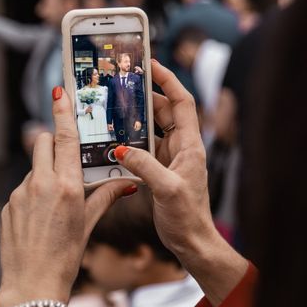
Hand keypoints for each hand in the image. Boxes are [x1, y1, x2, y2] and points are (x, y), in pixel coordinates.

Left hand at [0, 86, 132, 306]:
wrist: (31, 283)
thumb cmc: (66, 256)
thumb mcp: (89, 224)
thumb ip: (106, 197)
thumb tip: (129, 184)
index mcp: (66, 186)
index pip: (64, 139)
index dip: (62, 112)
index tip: (58, 90)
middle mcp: (41, 184)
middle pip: (41, 142)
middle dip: (51, 141)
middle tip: (64, 157)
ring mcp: (20, 193)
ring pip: (34, 167)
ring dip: (45, 172)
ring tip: (55, 204)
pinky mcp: (8, 204)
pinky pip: (23, 188)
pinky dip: (34, 193)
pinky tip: (40, 218)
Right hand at [114, 60, 247, 306]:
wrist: (192, 241)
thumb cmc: (188, 217)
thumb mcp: (166, 188)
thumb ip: (143, 165)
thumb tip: (120, 148)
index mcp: (190, 146)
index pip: (182, 102)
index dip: (168, 81)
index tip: (151, 65)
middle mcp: (181, 147)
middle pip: (164, 111)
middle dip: (146, 96)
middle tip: (124, 85)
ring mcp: (170, 158)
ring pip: (153, 128)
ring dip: (136, 118)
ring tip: (116, 107)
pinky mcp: (160, 170)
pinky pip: (144, 147)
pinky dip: (131, 140)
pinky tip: (115, 139)